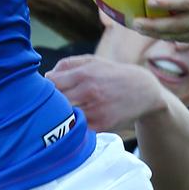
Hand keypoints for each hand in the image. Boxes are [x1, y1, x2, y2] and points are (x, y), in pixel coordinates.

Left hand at [46, 55, 160, 132]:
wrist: (144, 90)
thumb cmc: (112, 74)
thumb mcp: (92, 61)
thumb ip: (67, 64)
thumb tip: (46, 76)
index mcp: (84, 74)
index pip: (51, 84)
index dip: (44, 89)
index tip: (45, 92)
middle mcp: (90, 92)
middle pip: (55, 102)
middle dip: (49, 104)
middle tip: (48, 105)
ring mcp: (96, 110)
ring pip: (65, 117)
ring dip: (60, 117)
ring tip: (59, 114)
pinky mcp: (102, 125)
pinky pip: (78, 128)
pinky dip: (73, 126)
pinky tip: (73, 122)